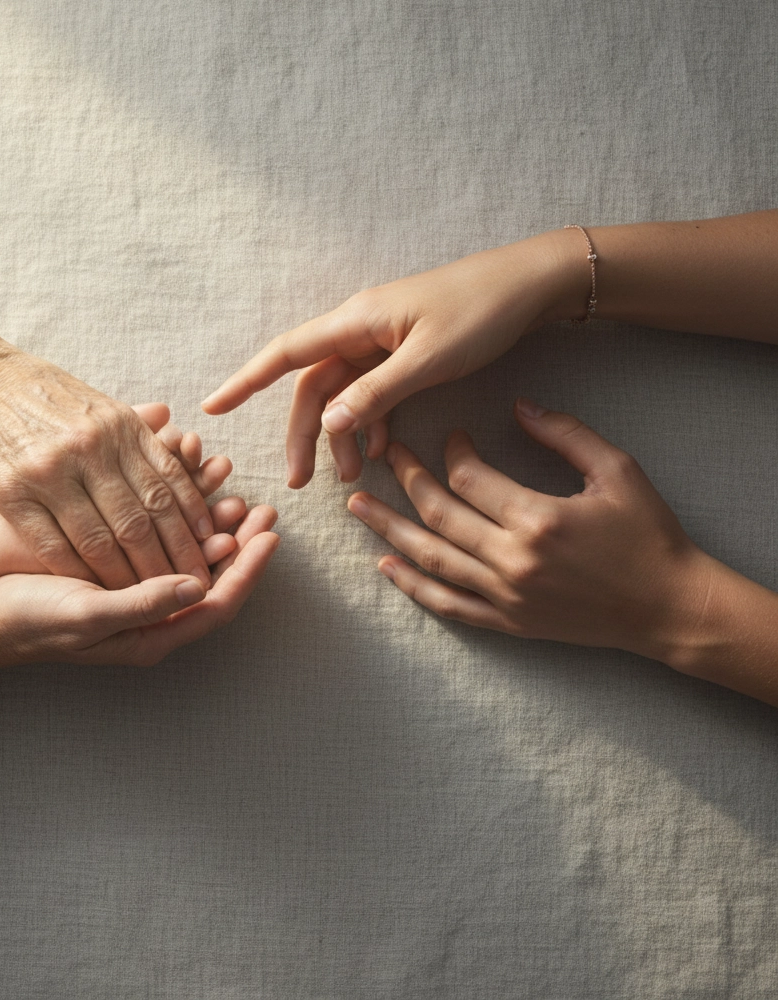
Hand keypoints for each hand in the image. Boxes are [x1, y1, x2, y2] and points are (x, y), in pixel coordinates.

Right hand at [0, 349, 216, 588]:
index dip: (191, 531)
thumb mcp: (107, 407)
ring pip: (98, 539)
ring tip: (146, 599)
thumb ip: (147, 435)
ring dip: (125, 577)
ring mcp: (49, 471)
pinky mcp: (10, 491)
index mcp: (120, 429)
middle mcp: (89, 450)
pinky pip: (52, 545)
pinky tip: (97, 589)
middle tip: (187, 591)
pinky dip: (78, 572)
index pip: (167, 490)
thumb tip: (190, 449)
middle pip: (138, 521)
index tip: (208, 559)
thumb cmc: (56, 400)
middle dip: (167, 563)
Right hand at [0, 504, 279, 667]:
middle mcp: (156, 614)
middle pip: (214, 578)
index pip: (219, 603)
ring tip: (234, 487)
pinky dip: (178, 510)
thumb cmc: (34, 618)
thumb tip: (198, 587)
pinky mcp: (124, 564)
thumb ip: (143, 605)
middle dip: (241, 542)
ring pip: (190, 554)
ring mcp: (141, 588)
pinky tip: (189, 481)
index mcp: (155, 635)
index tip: (268, 535)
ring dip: (213, 521)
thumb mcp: (87, 614)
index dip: (247, 570)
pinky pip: (164, 538)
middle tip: (264, 509)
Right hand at [202, 231, 585, 486]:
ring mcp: (381, 341)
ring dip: (343, 434)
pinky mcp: (403, 352)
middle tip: (299, 482)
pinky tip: (384, 450)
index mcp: (356, 322)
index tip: (212, 407)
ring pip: (344, 394)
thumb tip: (328, 424)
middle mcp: (360, 329)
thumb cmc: (481, 312)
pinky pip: (374, 392)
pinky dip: (374, 422)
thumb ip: (377, 393)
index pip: (286, 354)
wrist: (532, 284)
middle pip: (314, 386)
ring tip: (353, 475)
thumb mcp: (428, 360)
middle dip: (305, 434)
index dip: (246, 382)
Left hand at [347, 399, 714, 662]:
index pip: (470, 477)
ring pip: (432, 558)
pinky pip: (449, 605)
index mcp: (538, 518)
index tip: (452, 435)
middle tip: (385, 453)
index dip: (452, 450)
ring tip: (357, 506)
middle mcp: (513, 560)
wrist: (670, 607)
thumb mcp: (618, 471)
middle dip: (407, 479)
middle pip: (439, 514)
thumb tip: (518, 405)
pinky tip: (386, 566)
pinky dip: (413, 586)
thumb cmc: (649, 535)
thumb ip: (566, 434)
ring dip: (389, 529)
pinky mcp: (508, 623)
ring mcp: (506, 596)